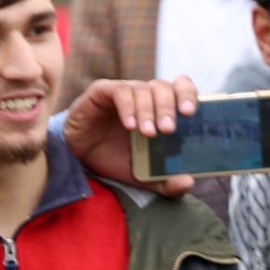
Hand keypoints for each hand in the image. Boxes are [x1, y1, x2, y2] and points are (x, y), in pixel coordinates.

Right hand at [61, 77, 200, 196]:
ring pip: (144, 88)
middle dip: (169, 108)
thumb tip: (188, 182)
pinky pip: (120, 91)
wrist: (78, 157)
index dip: (189, 95)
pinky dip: (128, 107)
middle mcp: (147, 96)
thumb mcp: (142, 175)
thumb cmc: (116, 158)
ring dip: (148, 111)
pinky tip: (130, 125)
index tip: (191, 112)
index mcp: (162, 109)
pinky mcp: (103, 91)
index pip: (182, 89)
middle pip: (165, 87)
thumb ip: (165, 181)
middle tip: (168, 130)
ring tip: (148, 134)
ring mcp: (126, 92)